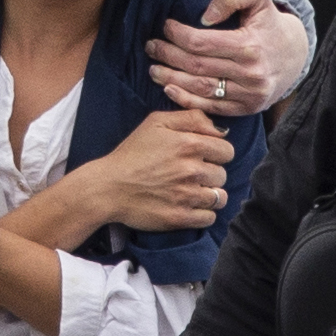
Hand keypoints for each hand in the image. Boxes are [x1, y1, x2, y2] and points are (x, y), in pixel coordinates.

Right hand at [81, 107, 235, 231]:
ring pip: (220, 197)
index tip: (203, 157)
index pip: (227, 151)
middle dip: (211, 174)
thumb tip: (220, 130)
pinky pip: (209, 218)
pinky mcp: (181, 217)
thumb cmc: (132, 153)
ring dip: (210, 195)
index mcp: (189, 144)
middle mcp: (192, 170)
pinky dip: (203, 214)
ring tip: (193, 191)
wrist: (108, 187)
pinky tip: (189, 206)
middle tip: (192, 175)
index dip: (217, 154)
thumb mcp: (156, 122)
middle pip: (223, 175)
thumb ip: (191, 118)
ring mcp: (187, 196)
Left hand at [147, 0, 309, 113]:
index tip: (166, 26)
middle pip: (196, 66)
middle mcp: (251, 74)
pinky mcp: (247, 108)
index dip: (177, 35)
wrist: (294, 55)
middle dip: (168, 56)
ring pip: (200, 89)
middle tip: (152, 47)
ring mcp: (249, 95)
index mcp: (250, 46)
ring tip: (154, 69)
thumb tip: (204, 16)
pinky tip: (170, 89)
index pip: (201, 43)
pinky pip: (210, 107)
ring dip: (171, 79)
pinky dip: (186, 100)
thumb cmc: (268, 24)